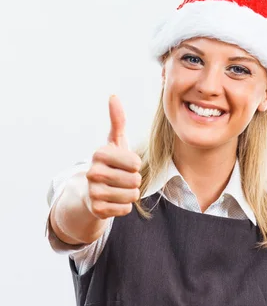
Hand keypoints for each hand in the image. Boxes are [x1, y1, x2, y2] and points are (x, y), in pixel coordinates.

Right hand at [84, 95, 141, 218]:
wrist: (91, 191)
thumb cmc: (111, 163)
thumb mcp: (115, 142)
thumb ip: (117, 120)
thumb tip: (113, 96)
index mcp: (99, 154)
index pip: (135, 163)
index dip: (135, 165)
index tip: (124, 164)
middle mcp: (92, 172)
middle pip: (135, 180)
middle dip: (134, 181)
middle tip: (121, 179)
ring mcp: (93, 192)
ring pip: (131, 195)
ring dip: (130, 194)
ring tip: (118, 189)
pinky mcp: (97, 210)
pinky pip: (125, 209)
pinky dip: (124, 206)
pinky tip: (113, 200)